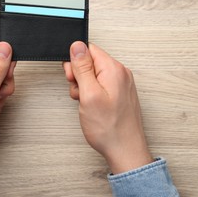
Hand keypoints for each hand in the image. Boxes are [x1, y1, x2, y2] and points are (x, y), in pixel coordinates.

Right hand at [63, 42, 152, 173]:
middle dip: (79, 76)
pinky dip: (92, 95)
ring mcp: (121, 85)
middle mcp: (120, 74)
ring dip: (84, 87)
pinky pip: (100, 86)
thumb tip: (77, 45)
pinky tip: (91, 107)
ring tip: (86, 104)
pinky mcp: (119, 95)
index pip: (89, 50)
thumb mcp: (89, 94)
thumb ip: (82, 67)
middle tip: (79, 94)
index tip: (72, 78)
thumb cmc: (109, 128)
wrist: (124, 150)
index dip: (76, 62)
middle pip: (91, 62)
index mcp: (114, 69)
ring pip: (93, 76)